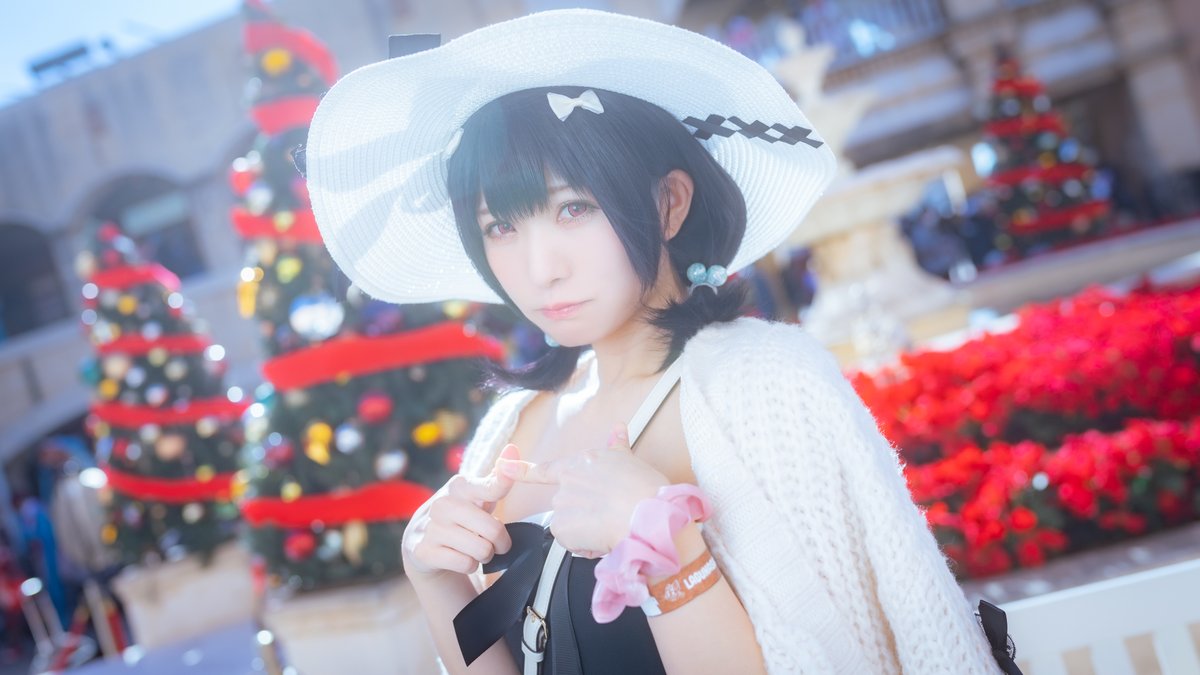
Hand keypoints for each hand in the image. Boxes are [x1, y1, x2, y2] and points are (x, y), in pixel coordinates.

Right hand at [401, 444, 518, 580]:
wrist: (420, 540)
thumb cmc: (460, 516)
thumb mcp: (477, 496)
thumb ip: (497, 477)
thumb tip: (512, 448)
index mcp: (459, 487)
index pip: (489, 486)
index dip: (503, 481)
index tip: (508, 476)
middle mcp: (443, 504)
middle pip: (493, 530)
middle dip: (501, 542)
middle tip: (496, 543)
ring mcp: (431, 528)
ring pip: (481, 549)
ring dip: (485, 555)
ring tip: (477, 549)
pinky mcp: (423, 551)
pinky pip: (465, 564)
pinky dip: (470, 565)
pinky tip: (461, 558)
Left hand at [498, 423, 668, 556]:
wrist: (647, 514)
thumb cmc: (645, 489)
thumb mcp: (631, 461)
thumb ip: (618, 446)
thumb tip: (619, 426)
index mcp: (581, 463)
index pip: (545, 469)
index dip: (522, 471)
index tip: (504, 468)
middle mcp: (567, 481)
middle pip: (566, 505)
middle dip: (582, 515)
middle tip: (609, 517)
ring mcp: (561, 503)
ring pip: (569, 525)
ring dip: (584, 531)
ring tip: (610, 527)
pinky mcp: (561, 527)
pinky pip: (571, 543)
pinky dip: (584, 546)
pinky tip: (603, 540)